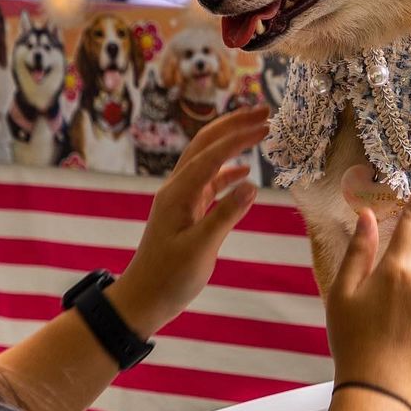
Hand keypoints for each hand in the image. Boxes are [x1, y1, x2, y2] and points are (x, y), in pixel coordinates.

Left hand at [110, 105, 269, 337]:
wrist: (143, 299)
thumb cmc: (169, 278)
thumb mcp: (200, 248)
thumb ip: (226, 215)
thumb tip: (251, 184)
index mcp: (178, 193)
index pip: (212, 153)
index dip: (240, 136)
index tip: (266, 124)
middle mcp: (178, 188)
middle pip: (206, 143)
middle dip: (234, 124)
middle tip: (264, 111)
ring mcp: (182, 198)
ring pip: (208, 158)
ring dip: (233, 142)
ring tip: (259, 131)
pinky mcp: (187, 210)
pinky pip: (210, 181)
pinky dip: (228, 171)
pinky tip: (246, 173)